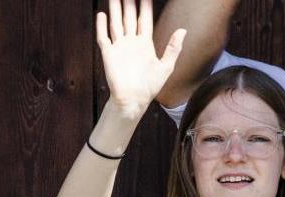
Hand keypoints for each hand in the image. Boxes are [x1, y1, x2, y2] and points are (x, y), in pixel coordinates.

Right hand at [95, 0, 184, 115]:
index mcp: (145, 43)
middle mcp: (131, 42)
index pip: (144, 20)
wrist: (135, 99)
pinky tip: (102, 14)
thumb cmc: (151, 86)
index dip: (145, 7)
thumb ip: (173, 47)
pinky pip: (104, 37)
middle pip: (128, 18)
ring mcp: (119, 47)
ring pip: (116, 23)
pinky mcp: (109, 54)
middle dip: (128, 4)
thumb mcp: (166, 66)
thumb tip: (183, 30)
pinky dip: (101, 26)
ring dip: (115, 9)